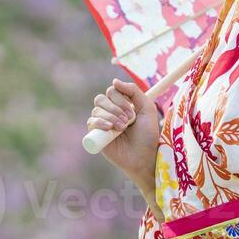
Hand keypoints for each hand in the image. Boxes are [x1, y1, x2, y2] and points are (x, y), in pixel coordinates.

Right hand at [87, 77, 160, 196]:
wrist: (145, 156)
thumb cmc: (148, 135)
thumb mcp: (147, 108)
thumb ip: (134, 91)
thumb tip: (114, 81)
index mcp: (121, 105)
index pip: (112, 91)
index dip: (120, 98)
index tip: (132, 110)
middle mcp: (110, 113)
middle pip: (101, 98)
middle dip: (115, 107)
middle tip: (128, 119)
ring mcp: (102, 124)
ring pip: (97, 110)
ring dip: (111, 116)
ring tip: (123, 128)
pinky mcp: (96, 136)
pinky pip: (91, 122)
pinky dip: (100, 122)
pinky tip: (110, 128)